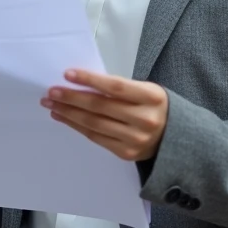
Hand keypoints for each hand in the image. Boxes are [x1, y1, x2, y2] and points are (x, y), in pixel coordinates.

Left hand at [42, 69, 167, 161]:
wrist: (176, 137)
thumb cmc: (154, 107)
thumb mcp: (145, 90)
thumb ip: (119, 88)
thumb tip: (81, 84)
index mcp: (151, 97)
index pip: (115, 87)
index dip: (89, 80)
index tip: (67, 74)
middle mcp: (144, 119)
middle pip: (101, 107)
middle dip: (72, 98)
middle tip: (51, 91)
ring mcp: (135, 139)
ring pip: (95, 124)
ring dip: (69, 113)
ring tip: (52, 104)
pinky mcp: (126, 153)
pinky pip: (96, 138)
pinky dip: (77, 126)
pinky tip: (65, 117)